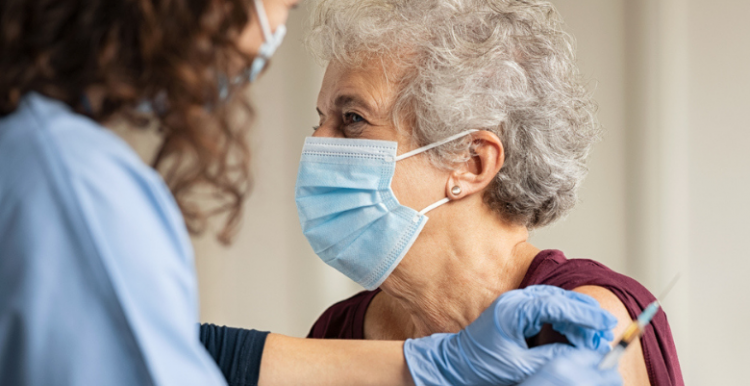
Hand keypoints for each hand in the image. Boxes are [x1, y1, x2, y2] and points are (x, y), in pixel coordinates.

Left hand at [403, 285, 616, 385]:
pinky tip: (575, 334)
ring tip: (594, 337)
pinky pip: (548, 310)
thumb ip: (553, 357)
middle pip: (560, 299)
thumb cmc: (479, 367)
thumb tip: (583, 352)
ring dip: (576, 318)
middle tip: (604, 333)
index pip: (557, 304)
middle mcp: (515, 301)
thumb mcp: (521, 367)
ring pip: (556, 303)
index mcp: (513, 310)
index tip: (604, 325)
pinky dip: (565, 320)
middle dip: (584, 316)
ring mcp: (516, 305)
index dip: (584, 315)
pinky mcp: (518, 313)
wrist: (454, 366)